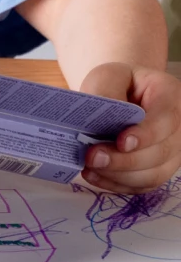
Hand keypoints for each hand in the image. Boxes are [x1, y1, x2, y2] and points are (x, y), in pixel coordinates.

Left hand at [79, 63, 180, 193]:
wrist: (123, 94)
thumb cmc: (118, 84)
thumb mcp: (109, 76)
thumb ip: (106, 93)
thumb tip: (99, 123)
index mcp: (171, 96)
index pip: (166, 120)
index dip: (146, 135)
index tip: (121, 142)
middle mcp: (180, 128)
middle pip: (161, 152)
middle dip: (124, 160)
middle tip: (92, 157)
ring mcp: (173, 152)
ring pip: (153, 175)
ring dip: (119, 175)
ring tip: (89, 166)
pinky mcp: (158, 170)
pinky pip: (142, 185)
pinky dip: (117, 183)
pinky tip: (94, 175)